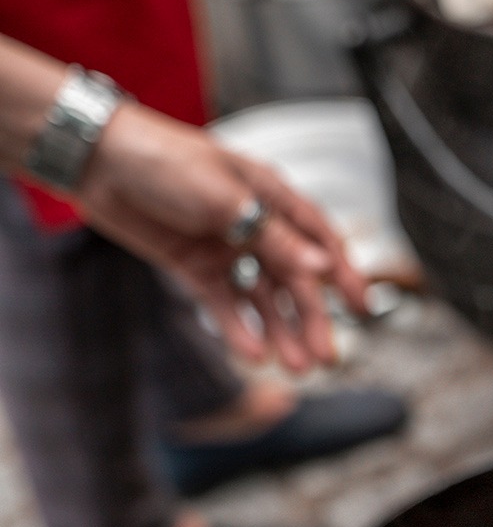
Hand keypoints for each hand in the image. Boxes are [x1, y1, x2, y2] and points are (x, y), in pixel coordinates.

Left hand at [73, 103, 369, 371]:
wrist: (97, 159)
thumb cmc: (165, 160)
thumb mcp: (226, 199)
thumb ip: (274, 238)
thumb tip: (324, 267)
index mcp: (273, 198)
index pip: (322, 241)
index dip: (344, 276)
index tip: (362, 310)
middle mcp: (255, 224)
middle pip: (294, 279)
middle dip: (312, 319)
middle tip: (326, 358)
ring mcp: (225, 247)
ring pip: (263, 297)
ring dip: (280, 330)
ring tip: (295, 367)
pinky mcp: (195, 265)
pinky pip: (224, 303)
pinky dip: (239, 327)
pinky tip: (254, 354)